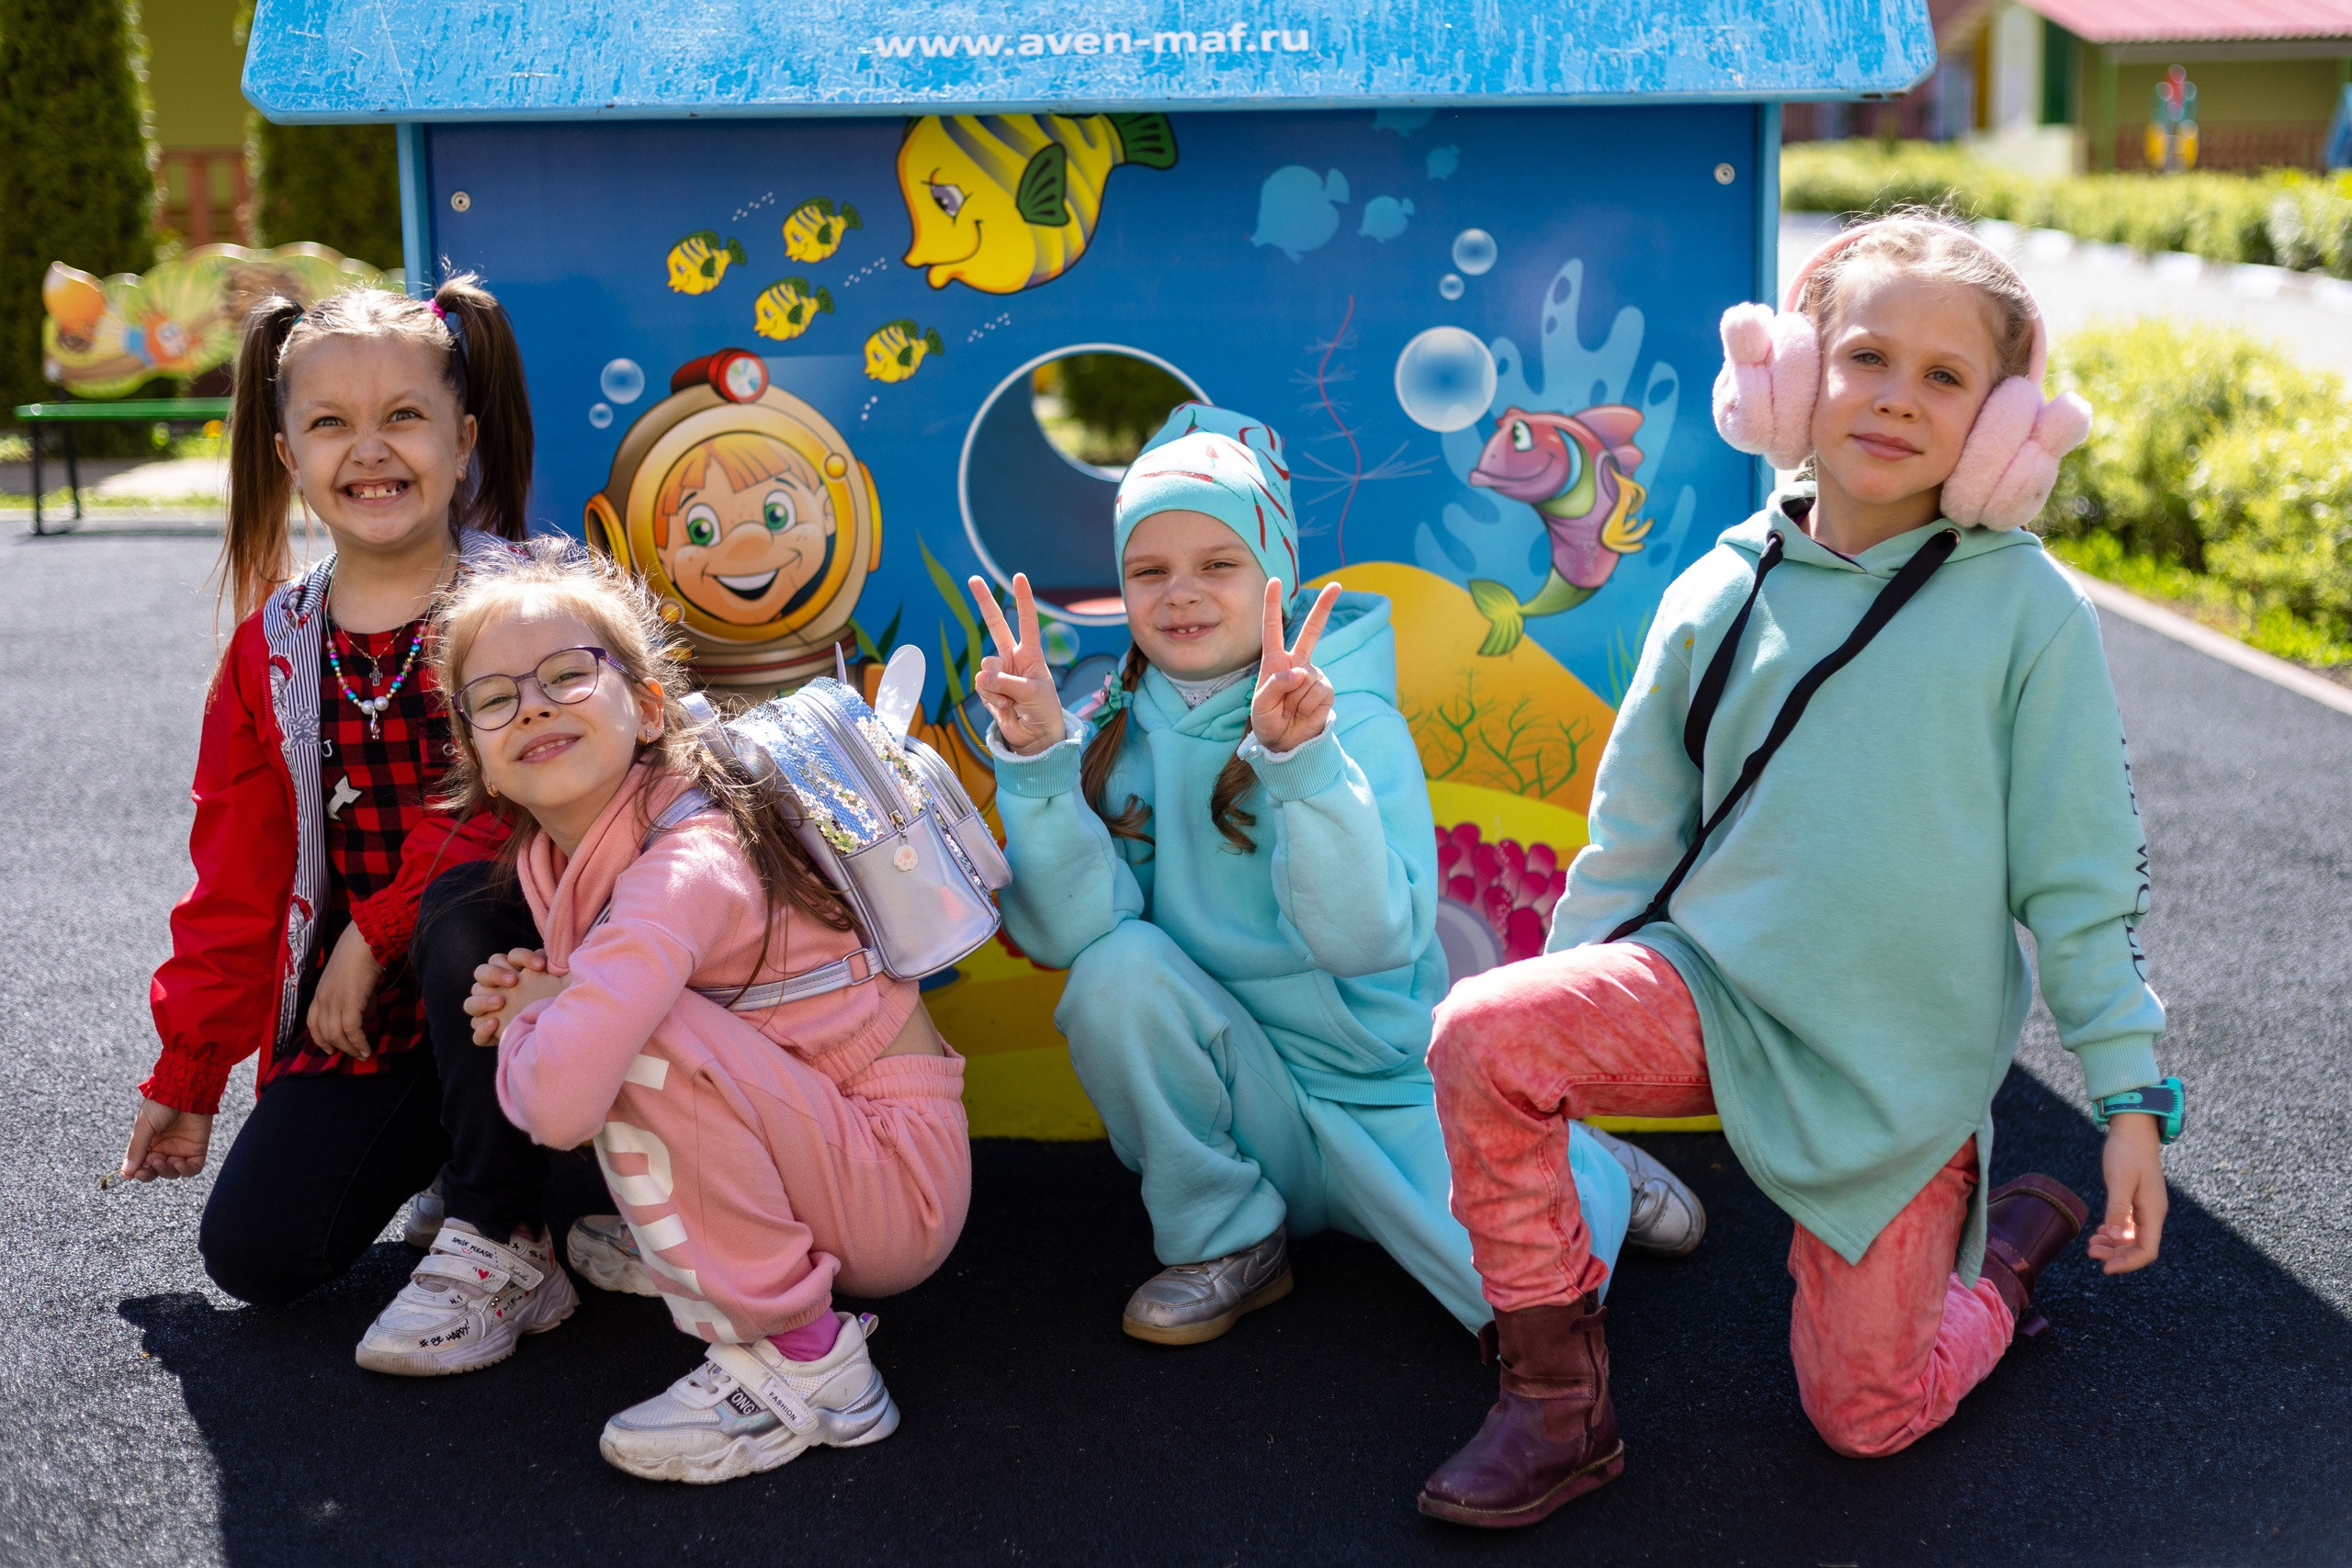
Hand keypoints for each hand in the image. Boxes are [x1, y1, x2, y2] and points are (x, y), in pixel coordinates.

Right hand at [121, 1096, 213, 1180]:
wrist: (185, 1090)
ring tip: (161, 1160)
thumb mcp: (144, 1126)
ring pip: (172, 1172)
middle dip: (149, 1174)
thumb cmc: (161, 1105)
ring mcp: (181, 1149)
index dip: (136, 1172)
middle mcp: (164, 1147)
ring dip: (165, 1171)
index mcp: (148, 1142)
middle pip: (155, 1171)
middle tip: (145, 1170)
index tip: (130, 1175)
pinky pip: (192, 1169)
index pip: (141, 1164)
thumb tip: (126, 1173)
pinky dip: (185, 1171)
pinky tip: (178, 1163)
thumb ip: (136, 1149)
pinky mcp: (197, 1149)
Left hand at [306, 922, 383, 1058]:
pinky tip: (366, 1047)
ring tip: (363, 1054)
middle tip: (353, 1055)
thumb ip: (354, 998)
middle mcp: (322, 999)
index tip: (330, 1049)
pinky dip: (358, 1042)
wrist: (364, 941)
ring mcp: (334, 1001)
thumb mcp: (350, 980)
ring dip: (350, 1048)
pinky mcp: (349, 1002)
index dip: (320, 1039)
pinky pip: (351, 1029)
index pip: (312, 1022)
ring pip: (337, 1034)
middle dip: (339, 1047)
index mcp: (319, 992)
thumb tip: (365, 1015)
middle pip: (324, 1032)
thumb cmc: (360, 955)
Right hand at [464, 947, 564, 1044]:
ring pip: (470, 1003)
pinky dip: (482, 1029)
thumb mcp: (562, 983)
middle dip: (494, 974)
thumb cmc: (558, 1001)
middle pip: (480, 974)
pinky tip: (496, 1023)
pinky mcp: (490, 1035)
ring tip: (502, 1002)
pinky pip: (476, 1034)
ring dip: (482, 1001)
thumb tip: (551, 955)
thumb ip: (555, 966)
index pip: (501, 958)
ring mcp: (489, 1014)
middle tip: (513, 981)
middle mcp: (494, 992)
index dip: (520, 957)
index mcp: (507, 974)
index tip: (541, 966)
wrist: (561, 1031)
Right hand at [970, 573, 1065, 754]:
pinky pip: (981, 686)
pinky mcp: (987, 689)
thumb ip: (1007, 682)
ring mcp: (998, 673)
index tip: (1019, 577)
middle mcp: (1013, 658)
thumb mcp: (1032, 693)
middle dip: (984, 602)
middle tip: (973, 578)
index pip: (1027, 621)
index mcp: (1031, 654)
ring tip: (1012, 701)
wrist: (1036, 737)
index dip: (1023, 599)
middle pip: (995, 625)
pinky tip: (1005, 708)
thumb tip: (981, 676)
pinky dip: (992, 698)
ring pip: (986, 667)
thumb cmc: (1043, 711)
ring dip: (997, 686)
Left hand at [1250, 579, 1340, 752]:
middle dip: (1324, 607)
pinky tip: (1304, 712)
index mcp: (1275, 661)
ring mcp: (1314, 675)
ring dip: (1295, 699)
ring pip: (1306, 678)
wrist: (1288, 744)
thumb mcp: (1260, 706)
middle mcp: (1297, 664)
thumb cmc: (1269, 722)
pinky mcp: (1326, 689)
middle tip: (1336, 585)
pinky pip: (1318, 692)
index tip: (1275, 581)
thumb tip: (1300, 672)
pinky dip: (1308, 705)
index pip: (1272, 628)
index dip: (1272, 605)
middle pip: (1311, 631)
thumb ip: (1274, 686)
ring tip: (1291, 709)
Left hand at [2086, 1113, 2166, 1272]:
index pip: (2147, 1250)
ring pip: (2133, 1237)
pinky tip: (2100, 1231)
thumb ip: (2118, 1210)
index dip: (2128, 1263)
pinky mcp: (2138, 1199)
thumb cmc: (2126, 1152)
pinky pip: (2129, 1224)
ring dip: (2114, 1244)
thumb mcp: (2119, 1181)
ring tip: (2091, 1244)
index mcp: (2153, 1211)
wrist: (2133, 1128)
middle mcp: (2153, 1212)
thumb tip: (2117, 1238)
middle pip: (2139, 1247)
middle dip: (2116, 1255)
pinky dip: (2115, 1231)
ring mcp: (2146, 1206)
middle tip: (2090, 1253)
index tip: (2104, 1268)